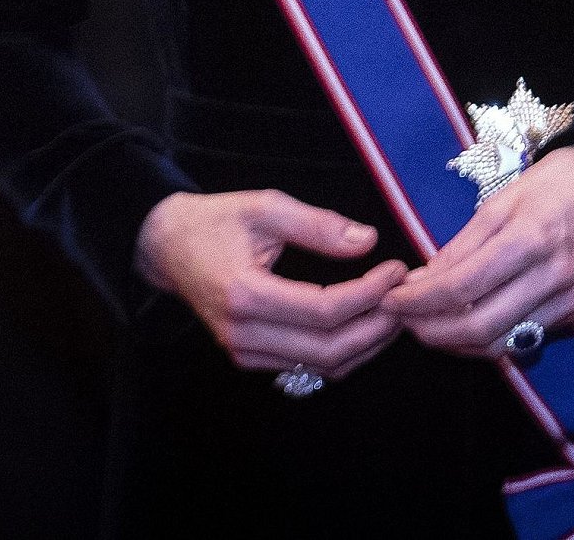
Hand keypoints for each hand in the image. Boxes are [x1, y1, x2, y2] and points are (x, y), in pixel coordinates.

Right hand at [135, 188, 407, 379]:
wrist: (168, 246)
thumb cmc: (216, 220)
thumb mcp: (265, 206)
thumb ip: (316, 224)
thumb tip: (368, 240)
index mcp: (245, 295)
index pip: (323, 310)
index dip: (368, 295)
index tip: (397, 270)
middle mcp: (244, 334)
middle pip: (327, 350)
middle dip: (376, 327)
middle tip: (406, 297)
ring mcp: (245, 352)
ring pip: (321, 366)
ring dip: (365, 345)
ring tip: (394, 311)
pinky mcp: (250, 358)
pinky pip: (306, 366)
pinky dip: (342, 351)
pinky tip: (364, 324)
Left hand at [383, 147, 573, 357]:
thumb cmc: (553, 184)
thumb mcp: (501, 200)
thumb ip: (463, 245)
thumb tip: (422, 279)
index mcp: (527, 240)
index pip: (461, 288)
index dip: (419, 300)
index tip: (391, 298)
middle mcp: (550, 278)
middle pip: (478, 327)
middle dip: (430, 330)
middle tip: (401, 319)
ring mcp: (566, 302)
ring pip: (499, 344)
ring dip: (454, 343)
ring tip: (424, 326)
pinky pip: (522, 340)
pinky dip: (486, 342)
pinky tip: (462, 329)